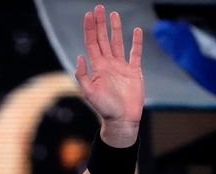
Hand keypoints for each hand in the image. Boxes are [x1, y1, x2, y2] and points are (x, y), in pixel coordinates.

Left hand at [75, 4, 143, 147]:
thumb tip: (79, 57)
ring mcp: (121, 67)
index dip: (90, 29)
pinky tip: (136, 31)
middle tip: (99, 8)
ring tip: (114, 14)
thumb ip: (83, 75)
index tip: (89, 15)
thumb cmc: (105, 109)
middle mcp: (108, 64)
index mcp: (97, 67)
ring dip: (115, 29)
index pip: (92, 43)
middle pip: (103, 39)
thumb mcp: (89, 92)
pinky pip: (135, 54)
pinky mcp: (134, 72)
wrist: (122, 120)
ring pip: (118, 43)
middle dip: (101, 23)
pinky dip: (136, 43)